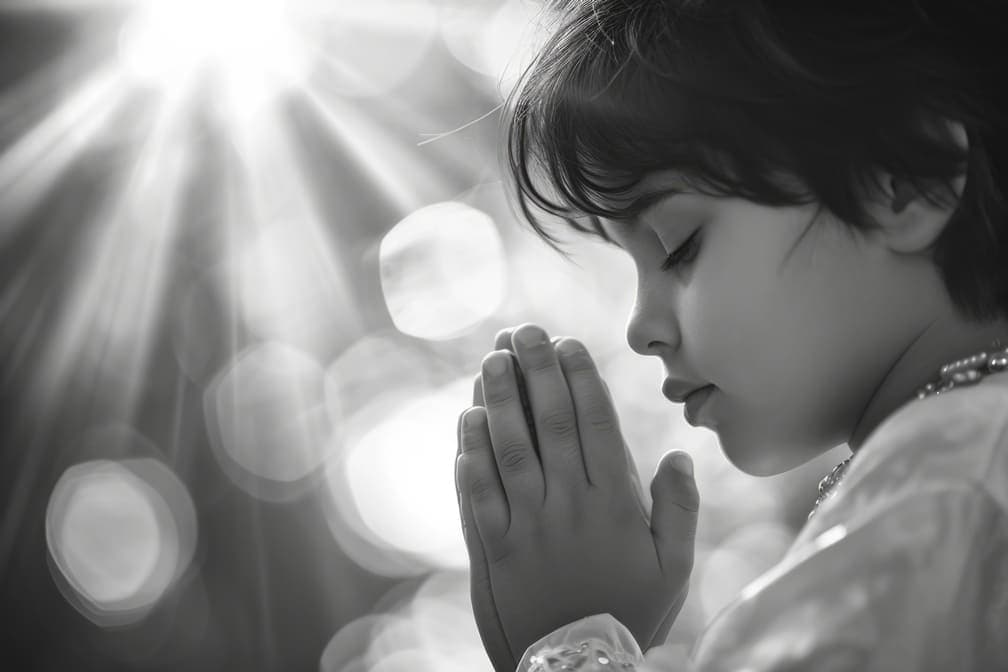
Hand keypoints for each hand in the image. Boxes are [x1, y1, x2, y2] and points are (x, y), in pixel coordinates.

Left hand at [455, 323, 699, 668]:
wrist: (578, 671)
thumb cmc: (630, 614)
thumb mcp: (672, 569)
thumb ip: (680, 510)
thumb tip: (681, 456)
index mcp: (612, 504)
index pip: (594, 424)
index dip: (579, 378)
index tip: (568, 343)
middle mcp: (567, 505)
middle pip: (548, 422)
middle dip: (535, 370)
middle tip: (524, 330)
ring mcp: (525, 525)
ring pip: (508, 448)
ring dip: (498, 399)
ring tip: (492, 359)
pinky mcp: (492, 547)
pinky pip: (477, 492)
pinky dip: (470, 452)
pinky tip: (467, 419)